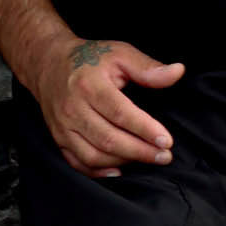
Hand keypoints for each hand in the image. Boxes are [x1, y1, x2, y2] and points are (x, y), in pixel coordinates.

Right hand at [30, 36, 184, 178]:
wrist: (48, 64)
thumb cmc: (88, 59)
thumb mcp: (119, 53)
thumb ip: (147, 67)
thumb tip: (177, 72)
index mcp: (89, 85)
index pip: (120, 113)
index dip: (145, 129)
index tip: (166, 140)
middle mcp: (73, 108)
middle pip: (109, 139)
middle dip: (141, 151)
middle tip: (165, 155)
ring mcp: (63, 126)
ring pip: (94, 155)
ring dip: (124, 161)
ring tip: (147, 158)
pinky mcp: (59, 138)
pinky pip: (78, 162)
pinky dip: (99, 172)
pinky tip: (119, 169)